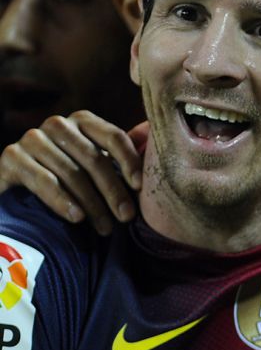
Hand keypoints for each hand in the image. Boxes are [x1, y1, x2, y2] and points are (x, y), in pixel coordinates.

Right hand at [0, 112, 140, 233]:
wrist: (18, 189)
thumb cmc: (69, 178)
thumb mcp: (95, 166)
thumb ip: (120, 158)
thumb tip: (157, 151)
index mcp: (83, 121)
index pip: (114, 136)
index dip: (130, 161)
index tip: (140, 187)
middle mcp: (57, 124)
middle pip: (94, 158)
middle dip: (113, 191)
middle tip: (126, 218)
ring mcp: (32, 139)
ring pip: (72, 173)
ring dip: (93, 204)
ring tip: (106, 228)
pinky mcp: (10, 157)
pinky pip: (43, 181)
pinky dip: (63, 201)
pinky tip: (77, 217)